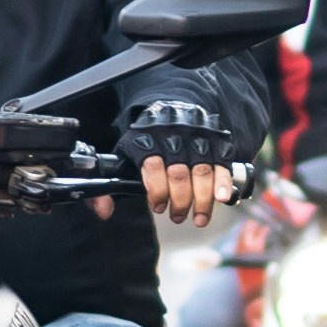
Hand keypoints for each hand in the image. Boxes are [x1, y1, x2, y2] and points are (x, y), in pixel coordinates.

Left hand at [116, 91, 233, 231]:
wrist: (171, 107)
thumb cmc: (145, 141)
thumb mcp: (125, 156)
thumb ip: (110, 187)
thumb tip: (103, 212)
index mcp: (146, 138)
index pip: (152, 166)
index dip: (156, 191)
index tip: (158, 207)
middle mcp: (173, 135)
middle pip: (179, 173)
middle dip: (180, 202)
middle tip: (178, 217)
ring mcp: (197, 137)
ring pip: (202, 172)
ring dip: (202, 200)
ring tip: (199, 219)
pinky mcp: (216, 140)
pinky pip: (222, 164)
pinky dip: (223, 183)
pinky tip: (222, 199)